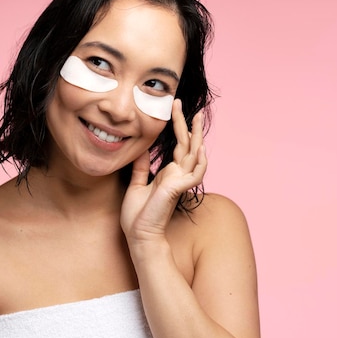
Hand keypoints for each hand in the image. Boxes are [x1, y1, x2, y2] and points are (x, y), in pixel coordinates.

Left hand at [120, 99, 206, 244]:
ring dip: (196, 135)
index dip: (177, 126)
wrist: (138, 234)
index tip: (174, 109)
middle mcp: (177, 175)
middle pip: (187, 144)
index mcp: (168, 173)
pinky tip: (199, 147)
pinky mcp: (179, 188)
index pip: (177, 145)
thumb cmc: (137, 214)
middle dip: (187, 123)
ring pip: (194, 154)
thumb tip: (141, 147)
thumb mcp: (136, 183)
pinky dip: (200, 161)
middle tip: (182, 103)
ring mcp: (180, 181)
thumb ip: (141, 166)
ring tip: (196, 116)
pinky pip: (195, 172)